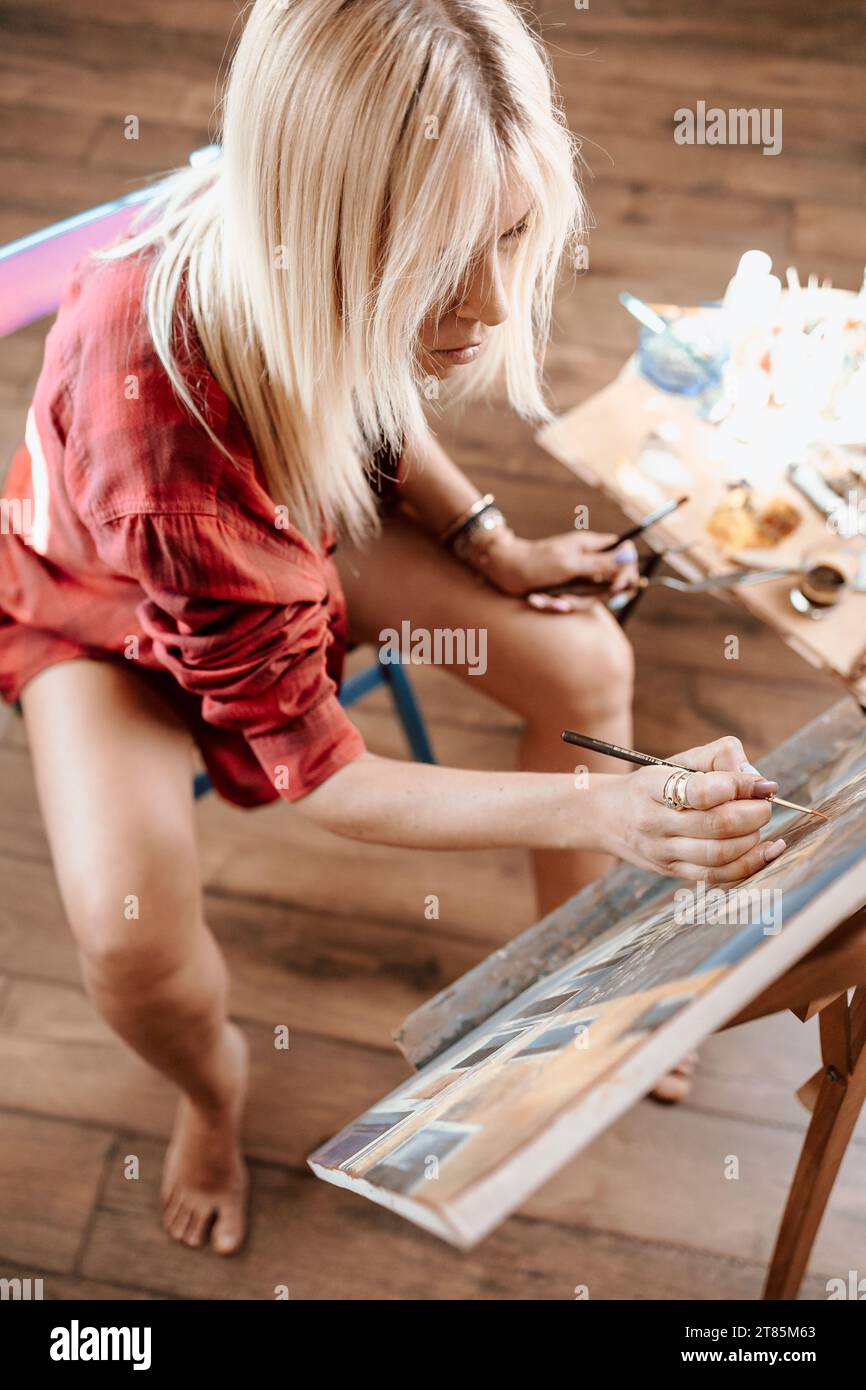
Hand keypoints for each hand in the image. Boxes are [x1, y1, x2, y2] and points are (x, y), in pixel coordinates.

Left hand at [482, 529, 640, 610]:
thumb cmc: (536, 563)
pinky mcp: (567, 589)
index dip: (626, 572)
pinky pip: (574, 603)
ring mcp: (578, 576)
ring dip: (570, 603)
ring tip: (550, 600)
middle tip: (569, 599)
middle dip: (592, 597)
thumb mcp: (570, 564)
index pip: (625, 555)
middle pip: (612, 583)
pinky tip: (541, 600)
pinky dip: (558, 605)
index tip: (616, 586)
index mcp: (592, 546)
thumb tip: (630, 556)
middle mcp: (589, 561)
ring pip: (593, 598)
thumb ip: (601, 563)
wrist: (504, 571)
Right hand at [594, 736, 785, 882]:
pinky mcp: (672, 872)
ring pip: (720, 854)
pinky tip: (767, 850)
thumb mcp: (678, 760)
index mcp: (652, 787)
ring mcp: (662, 852)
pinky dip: (750, 864)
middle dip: (754, 814)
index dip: (738, 786)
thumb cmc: (654, 783)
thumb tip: (759, 780)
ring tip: (756, 823)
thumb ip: (720, 757)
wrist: (607, 817)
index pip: (700, 791)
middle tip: (764, 804)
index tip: (760, 784)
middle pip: (716, 826)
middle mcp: (654, 822)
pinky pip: (717, 876)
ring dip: (752, 839)